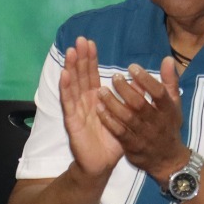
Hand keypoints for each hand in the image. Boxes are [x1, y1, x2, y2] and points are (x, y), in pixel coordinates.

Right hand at [58, 36, 124, 178]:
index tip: (90, 42)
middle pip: (81, 75)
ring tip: (71, 52)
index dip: (90, 59)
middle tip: (79, 39)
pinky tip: (64, 74)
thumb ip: (131, 98)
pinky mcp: (72, 120)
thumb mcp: (125, 116)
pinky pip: (68, 102)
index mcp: (96, 98)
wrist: (102, 163)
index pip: (92, 74)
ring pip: (73, 85)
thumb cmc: (113, 140)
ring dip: (71, 68)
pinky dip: (66, 87)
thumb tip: (139, 79)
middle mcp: (84, 100)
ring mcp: (76, 109)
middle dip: (80, 57)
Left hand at [95, 57, 187, 182]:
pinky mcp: (133, 146)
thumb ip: (169, 82)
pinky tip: (99, 109)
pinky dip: (109, 120)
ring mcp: (144, 136)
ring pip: (127, 118)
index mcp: (169, 110)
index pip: (159, 93)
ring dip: (113, 104)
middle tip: (114, 77)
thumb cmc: (168, 125)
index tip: (132, 67)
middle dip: (125, 90)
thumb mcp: (173, 105)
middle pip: (140, 105)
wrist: (167, 159)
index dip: (145, 79)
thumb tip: (167, 59)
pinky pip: (119, 132)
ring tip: (101, 90)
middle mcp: (157, 123)